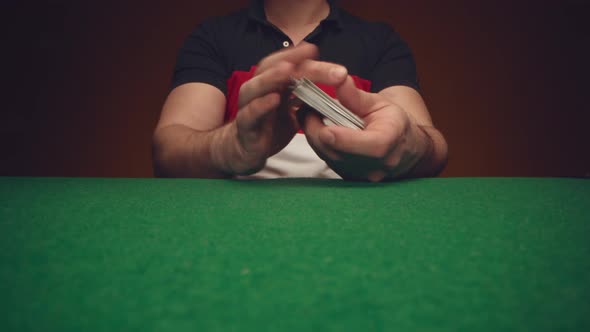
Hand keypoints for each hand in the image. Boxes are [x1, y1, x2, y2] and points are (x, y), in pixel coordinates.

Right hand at [230, 43, 351, 174]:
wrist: (246, 150)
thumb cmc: (271, 126)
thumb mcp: (293, 109)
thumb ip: (306, 95)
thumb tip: (330, 84)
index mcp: (272, 84)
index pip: (283, 62)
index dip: (297, 55)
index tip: (315, 50)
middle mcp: (258, 90)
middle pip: (274, 70)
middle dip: (295, 62)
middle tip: (315, 58)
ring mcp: (249, 106)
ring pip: (256, 87)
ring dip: (272, 77)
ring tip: (288, 69)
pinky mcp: (245, 127)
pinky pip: (251, 114)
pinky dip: (262, 105)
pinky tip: (274, 99)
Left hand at [299, 71, 433, 181]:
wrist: (404, 150)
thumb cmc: (394, 123)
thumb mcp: (380, 103)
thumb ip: (356, 96)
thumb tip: (339, 81)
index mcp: (389, 142)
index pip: (369, 147)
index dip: (344, 138)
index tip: (323, 125)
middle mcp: (375, 165)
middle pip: (339, 152)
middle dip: (318, 129)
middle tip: (307, 107)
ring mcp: (360, 175)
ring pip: (328, 156)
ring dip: (315, 135)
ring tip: (311, 115)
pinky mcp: (348, 177)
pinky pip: (328, 160)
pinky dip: (320, 144)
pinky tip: (319, 129)